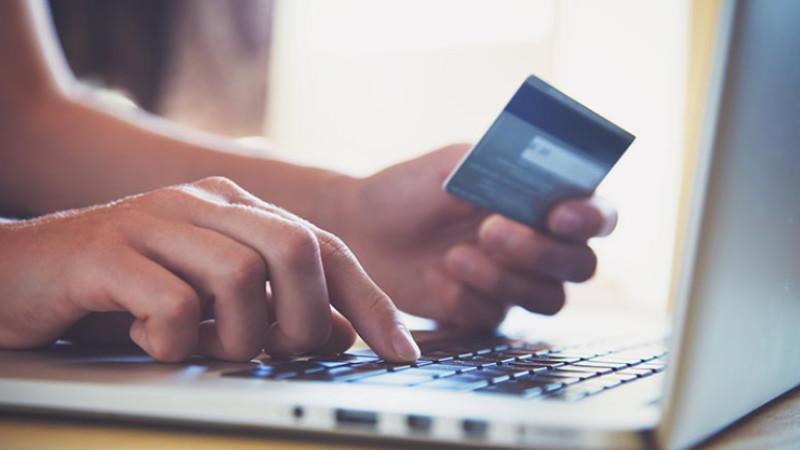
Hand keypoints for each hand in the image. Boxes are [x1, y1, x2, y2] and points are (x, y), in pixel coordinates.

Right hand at [0, 177, 418, 361]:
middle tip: (281, 352)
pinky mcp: (106, 250)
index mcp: (237, 208)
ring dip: (235, 337)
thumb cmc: (124, 291)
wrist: (18, 275)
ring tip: (203, 347)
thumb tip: (342, 334)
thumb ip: (275, 310)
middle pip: (296, 248)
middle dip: (304, 318)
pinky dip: (171, 342)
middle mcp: (203, 202)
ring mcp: (154, 220)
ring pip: (239, 277)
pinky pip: (172, 305)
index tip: (403, 353)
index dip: (370, 302)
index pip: (326, 247)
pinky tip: (145, 339)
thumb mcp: (212, 304)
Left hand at [330, 145, 616, 328]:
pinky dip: (465, 298)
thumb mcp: (454, 163)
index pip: (596, 214)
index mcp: (542, 202)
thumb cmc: (412, 188)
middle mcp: (540, 246)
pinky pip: (496, 318)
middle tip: (489, 231)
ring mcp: (514, 283)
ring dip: (504, 279)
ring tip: (453, 256)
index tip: (559, 215)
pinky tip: (435, 276)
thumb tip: (537, 169)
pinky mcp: (484, 313)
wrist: (363, 228)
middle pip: (580, 265)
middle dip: (540, 251)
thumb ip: (498, 165)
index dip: (591, 218)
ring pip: (548, 299)